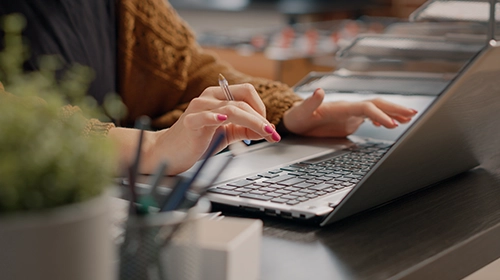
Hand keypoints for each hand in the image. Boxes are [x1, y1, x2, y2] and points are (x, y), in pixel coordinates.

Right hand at [138, 84, 280, 174]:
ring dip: (252, 121)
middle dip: (261, 118)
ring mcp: (198, 108)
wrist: (169, 152)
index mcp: (218, 96)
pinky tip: (223, 120)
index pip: (247, 92)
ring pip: (231, 108)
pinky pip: (204, 116)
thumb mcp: (226, 133)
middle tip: (272, 133)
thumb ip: (244, 129)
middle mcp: (209, 97)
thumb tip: (267, 130)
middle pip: (242, 100)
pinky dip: (215, 117)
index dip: (261, 108)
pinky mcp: (189, 122)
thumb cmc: (196, 140)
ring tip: (264, 133)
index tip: (268, 126)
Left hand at [282, 88, 417, 137]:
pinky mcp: (349, 120)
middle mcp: (348, 108)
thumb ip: (310, 102)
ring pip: (377, 109)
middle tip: (412, 114)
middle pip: (377, 104)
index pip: (366, 108)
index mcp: (340, 106)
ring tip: (409, 117)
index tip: (392, 124)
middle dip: (394, 109)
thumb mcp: (300, 111)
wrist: (293, 120)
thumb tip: (320, 91)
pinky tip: (390, 124)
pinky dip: (383, 119)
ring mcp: (350, 114)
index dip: (380, 114)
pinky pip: (371, 117)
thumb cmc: (296, 117)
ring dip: (393, 112)